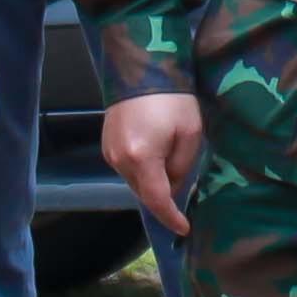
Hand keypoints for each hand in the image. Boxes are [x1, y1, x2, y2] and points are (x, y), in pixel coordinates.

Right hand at [101, 91, 204, 239]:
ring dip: (152, 181)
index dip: (171, 217)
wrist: (142, 68)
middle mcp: (120, 160)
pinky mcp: (107, 144)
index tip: (184, 228)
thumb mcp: (190, 133)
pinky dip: (142, 169)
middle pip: (144, 193)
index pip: (157, 200)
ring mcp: (109, 152)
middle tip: (183, 189)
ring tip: (170, 161)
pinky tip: (155, 154)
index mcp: (142, 158)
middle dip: (163, 196)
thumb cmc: (173, 99)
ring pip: (134, 181)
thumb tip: (173, 187)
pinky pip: (126, 168)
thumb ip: (182, 167)